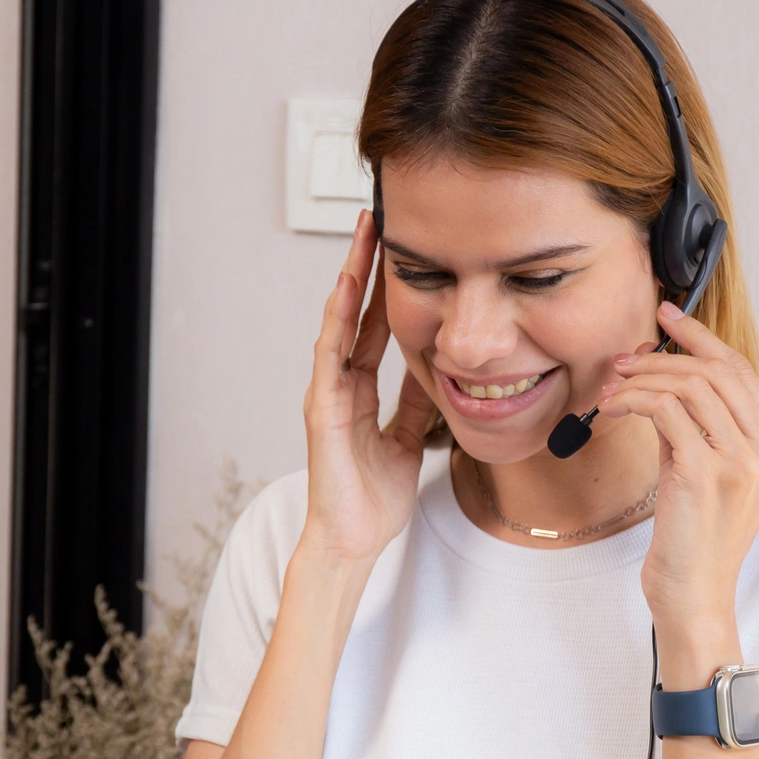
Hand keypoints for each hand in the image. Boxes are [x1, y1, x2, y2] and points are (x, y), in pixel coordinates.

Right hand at [299, 210, 436, 565]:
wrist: (353, 540)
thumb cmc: (374, 498)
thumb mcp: (410, 438)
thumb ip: (416, 402)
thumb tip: (437, 367)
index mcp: (358, 390)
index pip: (372, 327)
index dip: (385, 288)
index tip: (402, 249)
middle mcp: (338, 383)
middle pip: (352, 312)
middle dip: (366, 266)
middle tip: (378, 219)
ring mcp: (326, 392)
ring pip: (338, 321)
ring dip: (350, 277)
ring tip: (363, 235)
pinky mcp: (322, 406)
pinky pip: (329, 352)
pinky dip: (337, 317)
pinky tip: (346, 286)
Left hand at [600, 302, 758, 677]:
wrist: (695, 593)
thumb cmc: (696, 535)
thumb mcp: (706, 469)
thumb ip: (698, 423)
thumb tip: (660, 371)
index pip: (741, 370)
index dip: (701, 337)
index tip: (668, 315)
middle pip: (716, 369)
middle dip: (665, 353)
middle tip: (625, 357)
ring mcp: (741, 460)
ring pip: (689, 385)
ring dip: (642, 378)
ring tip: (612, 388)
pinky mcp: (704, 472)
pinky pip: (665, 410)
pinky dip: (633, 399)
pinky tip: (613, 408)